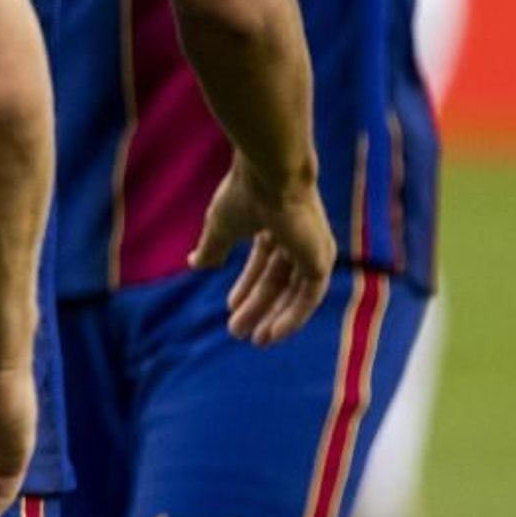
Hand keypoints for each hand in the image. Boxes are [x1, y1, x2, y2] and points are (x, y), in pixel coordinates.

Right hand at [191, 155, 334, 344]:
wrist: (269, 176)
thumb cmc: (243, 194)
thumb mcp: (220, 228)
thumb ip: (211, 249)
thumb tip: (194, 265)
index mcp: (275, 226)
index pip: (264, 264)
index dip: (247, 287)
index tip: (230, 308)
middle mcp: (298, 239)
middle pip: (278, 282)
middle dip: (257, 307)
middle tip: (238, 332)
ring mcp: (312, 249)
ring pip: (294, 293)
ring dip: (274, 318)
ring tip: (256, 341)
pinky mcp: (321, 259)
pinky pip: (309, 297)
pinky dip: (292, 317)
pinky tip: (273, 334)